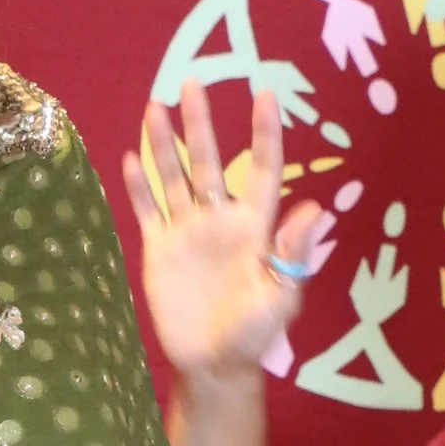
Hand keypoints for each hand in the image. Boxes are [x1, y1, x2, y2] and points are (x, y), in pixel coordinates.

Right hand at [122, 82, 331, 379]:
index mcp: (253, 226)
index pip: (262, 169)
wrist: (213, 364)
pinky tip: (129, 159)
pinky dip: (137, 187)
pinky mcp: (160, 251)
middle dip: (201, 122)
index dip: (264, 133)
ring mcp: (187, 233)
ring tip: (154, 107)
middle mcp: (219, 220)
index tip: (264, 94)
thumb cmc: (255, 334)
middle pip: (210, 161)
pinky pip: (148, 211)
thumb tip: (315, 209)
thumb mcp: (282, 295)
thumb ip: (292, 253)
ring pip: (175, 177)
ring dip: (164, 144)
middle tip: (192, 81)